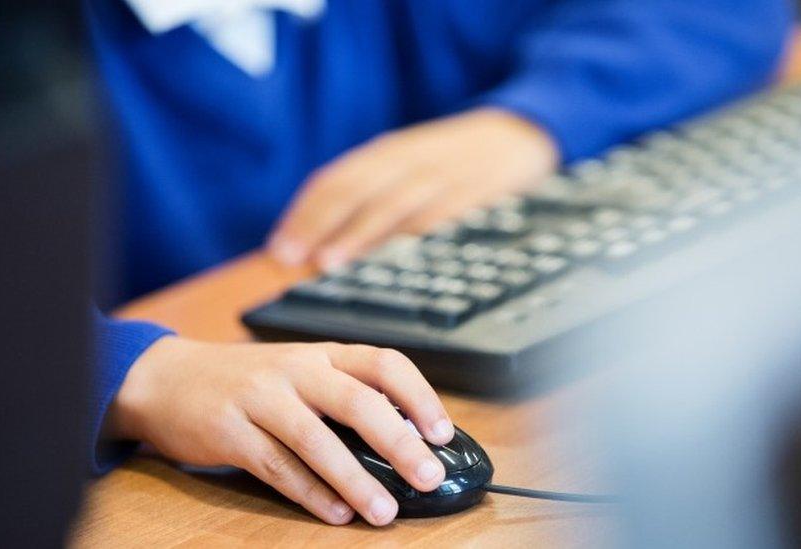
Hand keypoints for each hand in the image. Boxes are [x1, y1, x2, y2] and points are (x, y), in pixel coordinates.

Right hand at [105, 337, 454, 525]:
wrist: (166, 377)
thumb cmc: (247, 380)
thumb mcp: (299, 373)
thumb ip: (344, 397)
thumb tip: (404, 441)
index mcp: (322, 354)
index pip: (384, 364)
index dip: (419, 397)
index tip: (443, 433)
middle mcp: (295, 369)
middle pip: (357, 402)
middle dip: (398, 443)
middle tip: (427, 477)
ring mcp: (260, 398)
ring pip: (316, 440)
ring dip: (355, 479)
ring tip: (384, 511)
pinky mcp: (228, 432)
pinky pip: (276, 466)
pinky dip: (309, 492)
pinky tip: (335, 513)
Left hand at [267, 107, 558, 269]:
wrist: (520, 132)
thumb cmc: (455, 160)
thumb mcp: (411, 165)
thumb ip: (374, 196)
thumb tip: (323, 244)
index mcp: (389, 154)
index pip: (336, 181)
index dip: (305, 214)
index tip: (279, 250)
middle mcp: (410, 160)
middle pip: (356, 190)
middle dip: (320, 224)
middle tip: (292, 258)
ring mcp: (443, 174)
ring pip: (393, 203)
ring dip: (358, 234)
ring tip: (329, 262)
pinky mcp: (476, 191)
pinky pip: (441, 214)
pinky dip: (414, 236)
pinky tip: (396, 257)